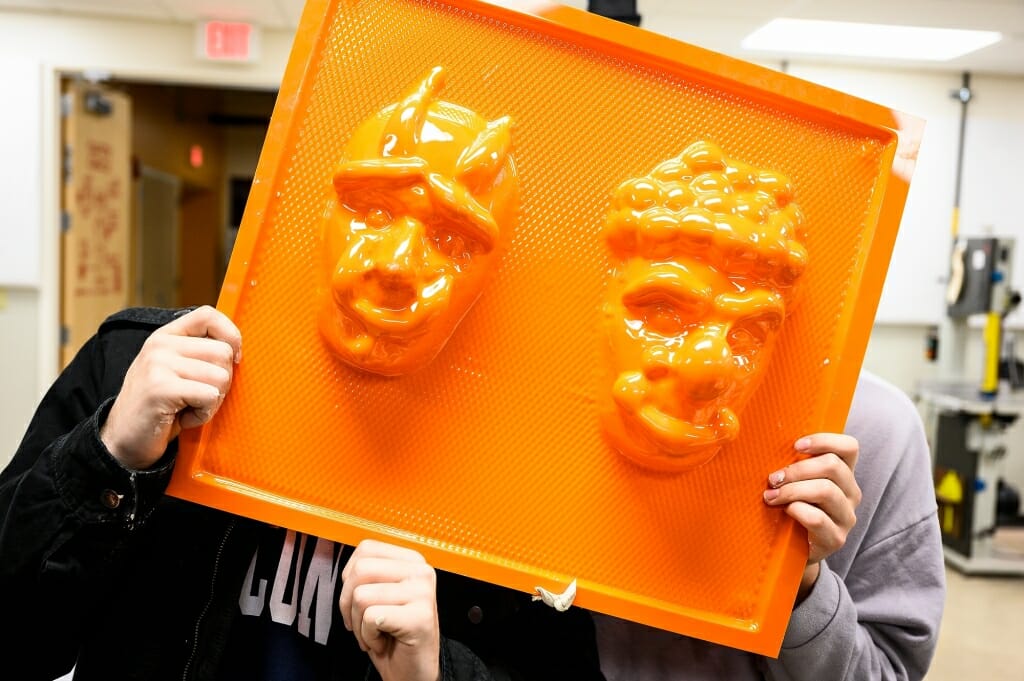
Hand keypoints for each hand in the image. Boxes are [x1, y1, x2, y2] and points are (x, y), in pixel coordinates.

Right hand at [100, 306, 241, 469]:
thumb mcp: (177, 371)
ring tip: (187, 407)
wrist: (123, 440)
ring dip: (212, 401)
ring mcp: (158, 365)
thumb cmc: (160, 407)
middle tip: (199, 397)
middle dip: (223, 381)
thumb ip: (200, 354)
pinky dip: (203, 414)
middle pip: (224, 352)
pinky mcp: (160, 388)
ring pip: (221, 377)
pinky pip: (209, 396)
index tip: (233, 359)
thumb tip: (238, 349)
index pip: (208, 315)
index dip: (231, 335)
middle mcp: (160, 345)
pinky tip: (183, 418)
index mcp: (166, 336)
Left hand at [340, 540, 440, 680]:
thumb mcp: (381, 594)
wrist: (413, 670)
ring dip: (359, 624)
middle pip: (360, 570)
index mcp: (412, 560)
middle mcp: (421, 571)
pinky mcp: (420, 617)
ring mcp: (423, 593)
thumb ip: (370, 572)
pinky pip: (371, 618)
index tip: (358, 600)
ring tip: (375, 633)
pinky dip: (368, 636)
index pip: (366, 548)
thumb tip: (348, 567)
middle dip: (349, 602)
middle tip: (362, 622)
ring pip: (361, 596)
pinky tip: (384, 640)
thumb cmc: (393, 634)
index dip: (350, 578)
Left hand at [763, 433, 860, 602]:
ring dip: (792, 490)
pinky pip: (817, 519)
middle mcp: (851, 492)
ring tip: (771, 496)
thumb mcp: (796, 482)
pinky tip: (785, 512)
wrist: (794, 549)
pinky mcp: (836, 538)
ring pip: (826, 491)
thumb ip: (793, 464)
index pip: (849, 447)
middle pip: (833, 466)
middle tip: (773, 478)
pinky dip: (796, 511)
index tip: (796, 445)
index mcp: (844, 473)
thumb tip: (766, 442)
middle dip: (798, 469)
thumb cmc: (792, 506)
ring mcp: (846, 517)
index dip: (824, 440)